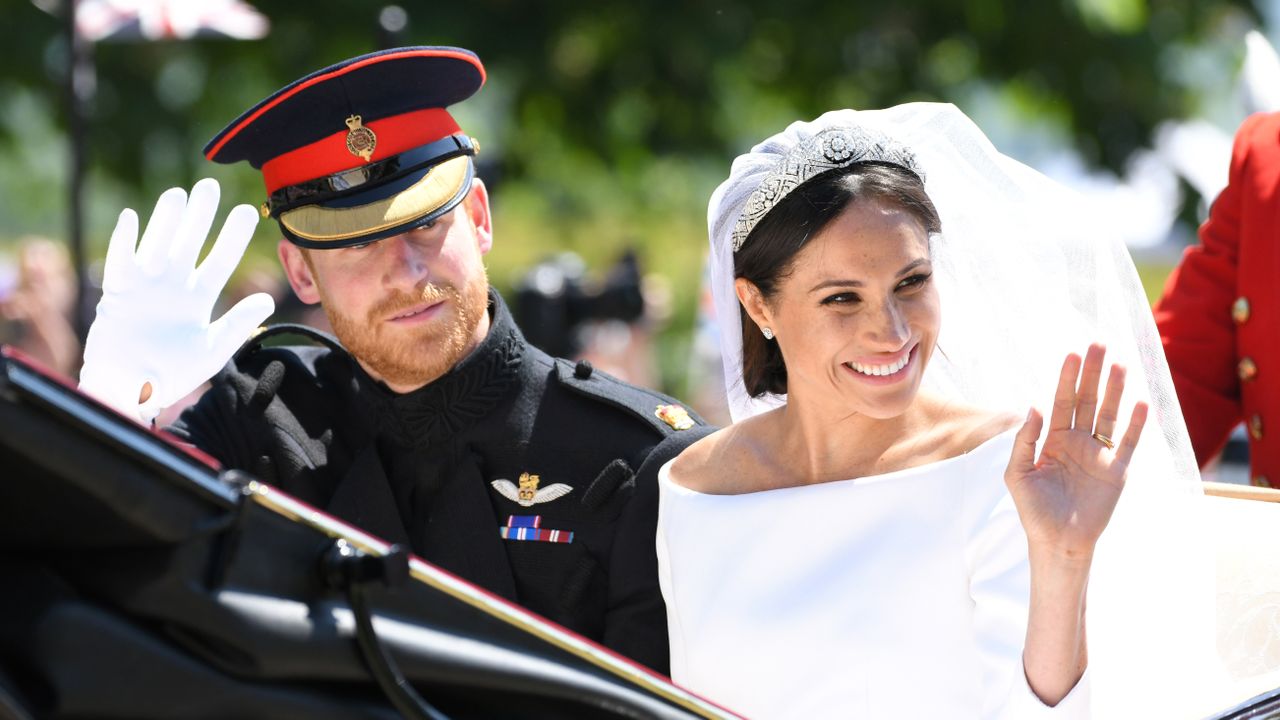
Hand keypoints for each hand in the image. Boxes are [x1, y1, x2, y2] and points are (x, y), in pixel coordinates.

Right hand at [79, 179, 273, 422]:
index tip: (247, 211)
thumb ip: (238, 324)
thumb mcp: (213, 350)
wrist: (134, 389)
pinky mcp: (117, 293)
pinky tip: (130, 218)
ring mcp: (145, 286)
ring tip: (178, 194)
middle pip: (188, 243)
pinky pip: (120, 262)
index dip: (232, 237)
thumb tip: (268, 301)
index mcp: (198, 297)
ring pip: (157, 244)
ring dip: (165, 220)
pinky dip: (123, 241)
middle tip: (211, 186)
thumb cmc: (173, 372)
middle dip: (199, 216)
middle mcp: (173, 285)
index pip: (220, 261)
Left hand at [1005, 343, 1147, 564]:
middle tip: (1099, 344)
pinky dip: (1136, 424)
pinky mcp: (1118, 471)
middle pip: (1088, 400)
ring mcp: (1100, 454)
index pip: (1062, 402)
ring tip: (1121, 364)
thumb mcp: (1018, 474)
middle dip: (1093, 373)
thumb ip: (1024, 440)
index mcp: (1053, 440)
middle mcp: (1078, 442)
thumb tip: (1034, 406)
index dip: (1067, 378)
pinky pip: (1129, 443)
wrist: (1058, 542)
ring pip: (1109, 415)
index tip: (1073, 354)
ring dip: (1116, 390)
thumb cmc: (1033, 510)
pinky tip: (1141, 403)